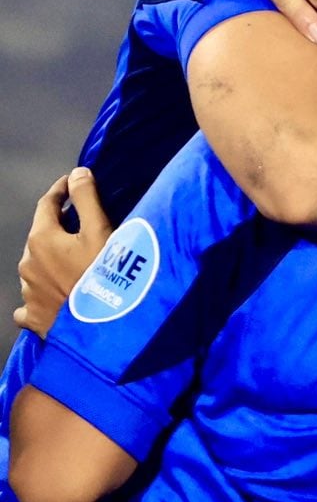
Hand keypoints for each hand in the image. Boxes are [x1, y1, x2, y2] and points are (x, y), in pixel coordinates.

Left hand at [15, 169, 111, 337]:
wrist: (103, 328)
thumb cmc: (105, 274)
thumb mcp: (102, 230)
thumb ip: (87, 198)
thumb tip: (77, 173)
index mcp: (41, 239)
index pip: (46, 204)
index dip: (61, 190)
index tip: (73, 182)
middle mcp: (27, 264)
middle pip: (41, 236)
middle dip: (59, 228)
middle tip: (83, 226)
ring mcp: (27, 293)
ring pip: (36, 268)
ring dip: (52, 261)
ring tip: (76, 264)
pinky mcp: (33, 317)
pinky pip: (31, 302)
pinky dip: (42, 294)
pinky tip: (56, 296)